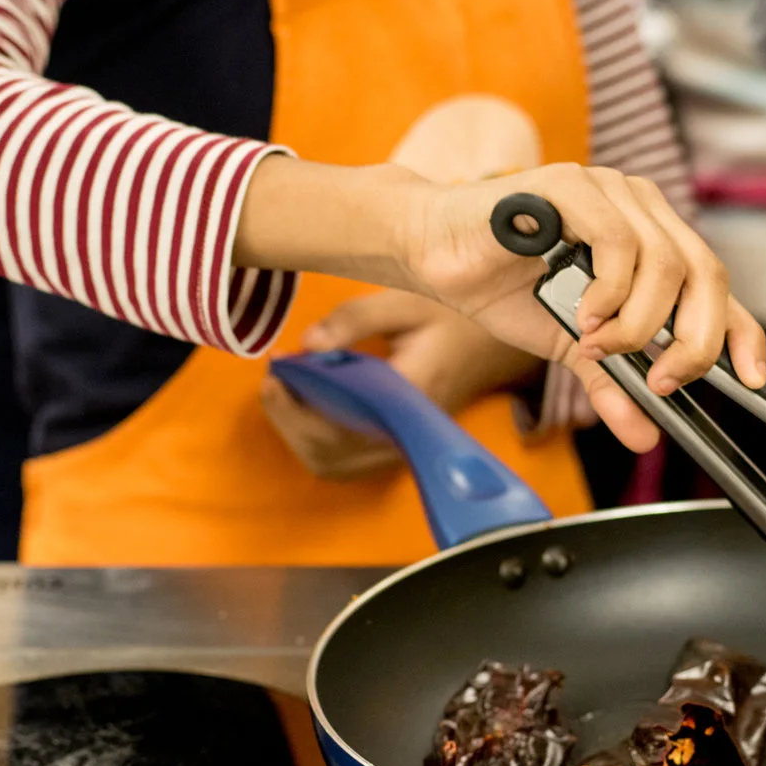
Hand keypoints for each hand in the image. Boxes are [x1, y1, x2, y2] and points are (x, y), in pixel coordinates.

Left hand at [259, 290, 537, 480]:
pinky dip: (315, 442)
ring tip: (283, 393)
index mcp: (409, 396)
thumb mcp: (406, 301)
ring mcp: (402, 447)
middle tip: (273, 379)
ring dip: (298, 434)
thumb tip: (307, 345)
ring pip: (334, 465)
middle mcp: (406, 433)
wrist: (492, 344)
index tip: (276, 369)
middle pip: (329, 453)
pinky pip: (345, 463)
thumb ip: (355, 319)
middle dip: (289, 419)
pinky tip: (305, 409)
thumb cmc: (453, 318)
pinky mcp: (397, 449)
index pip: (340, 423)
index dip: (296, 406)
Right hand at [397, 163, 765, 452]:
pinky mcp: (572, 185)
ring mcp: (610, 191)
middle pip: (705, 273)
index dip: (740, 330)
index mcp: (651, 239)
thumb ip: (611, 382)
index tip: (750, 377)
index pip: (715, 284)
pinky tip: (583, 314)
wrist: (434, 252)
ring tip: (598, 343)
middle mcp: (641, 209)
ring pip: (666, 262)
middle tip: (660, 377)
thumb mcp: (570, 347)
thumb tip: (645, 433)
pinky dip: (609, 291)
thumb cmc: (503, 284)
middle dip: (692, 340)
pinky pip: (617, 241)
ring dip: (638, 322)